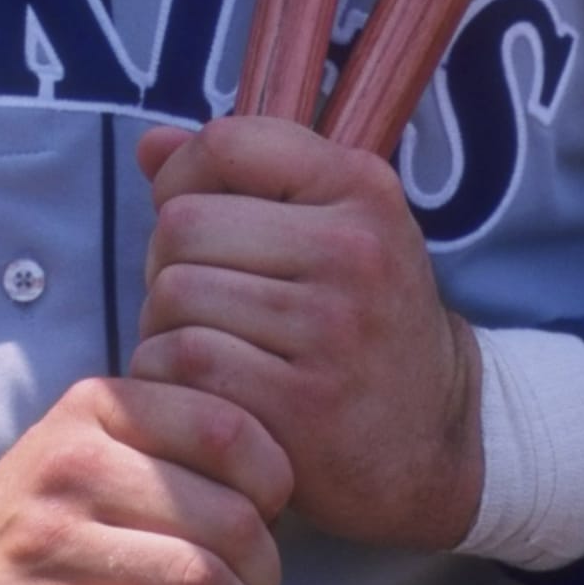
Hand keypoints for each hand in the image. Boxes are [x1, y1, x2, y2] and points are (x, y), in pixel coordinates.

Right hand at [0, 376, 290, 584]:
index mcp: (96, 410)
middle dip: (265, 576)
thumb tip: (280, 476)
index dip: (275, 482)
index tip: (271, 523)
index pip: (226, 426)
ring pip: (193, 580)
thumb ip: (167, 446)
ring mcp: (44, 540)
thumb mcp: (89, 454)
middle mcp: (70, 462)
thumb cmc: (30, 532)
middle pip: (224, 517)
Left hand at [132, 116, 482, 551]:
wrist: (432, 441)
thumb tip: (151, 145)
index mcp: (362, 187)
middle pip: (183, 224)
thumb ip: (245, 177)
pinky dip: (168, 376)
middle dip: (166, 262)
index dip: (181, 176)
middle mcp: (352, 250)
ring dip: (163, 324)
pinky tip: (201, 387)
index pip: (228, 143)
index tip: (190, 215)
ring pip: (173, 294)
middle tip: (199, 300)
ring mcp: (329, 328)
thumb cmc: (363, 321)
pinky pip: (182, 363)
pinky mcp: (301, 404)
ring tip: (204, 343)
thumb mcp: (334, 227)